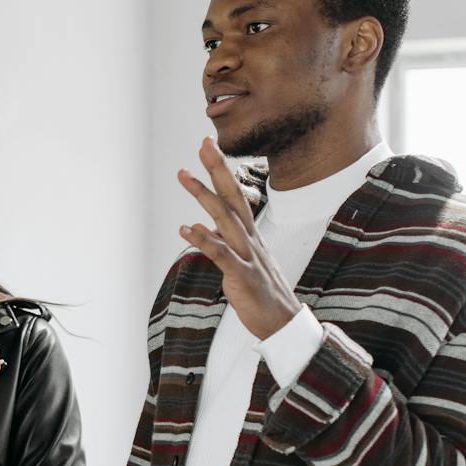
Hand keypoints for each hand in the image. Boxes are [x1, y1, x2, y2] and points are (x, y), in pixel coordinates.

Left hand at [177, 137, 302, 339]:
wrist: (281, 322)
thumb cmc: (260, 293)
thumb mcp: (241, 262)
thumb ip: (223, 242)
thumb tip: (203, 227)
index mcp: (249, 235)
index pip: (235, 195)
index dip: (222, 171)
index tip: (208, 146)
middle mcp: (250, 239)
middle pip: (232, 197)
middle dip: (217, 169)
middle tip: (203, 143)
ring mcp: (247, 256)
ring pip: (225, 219)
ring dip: (203, 195)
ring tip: (184, 174)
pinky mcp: (242, 276)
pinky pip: (221, 254)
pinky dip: (204, 240)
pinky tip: (186, 228)